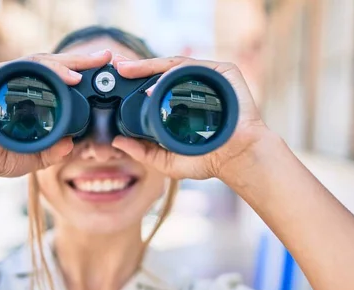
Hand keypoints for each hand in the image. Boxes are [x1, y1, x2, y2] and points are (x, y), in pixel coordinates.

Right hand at [0, 51, 112, 178]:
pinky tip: (68, 77)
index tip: (102, 70)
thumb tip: (71, 145)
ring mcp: (5, 76)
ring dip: (67, 65)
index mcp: (28, 96)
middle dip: (81, 61)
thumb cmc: (1, 156)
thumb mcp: (37, 155)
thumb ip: (54, 150)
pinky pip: (26, 67)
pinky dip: (49, 70)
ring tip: (86, 72)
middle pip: (53, 65)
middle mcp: (17, 82)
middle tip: (105, 57)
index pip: (57, 79)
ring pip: (42, 62)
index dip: (79, 73)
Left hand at [111, 56, 272, 181]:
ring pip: (175, 65)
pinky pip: (195, 67)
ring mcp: (209, 78)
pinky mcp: (224, 72)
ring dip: (150, 65)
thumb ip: (143, 152)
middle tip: (117, 66)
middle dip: (137, 67)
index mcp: (182, 100)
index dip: (135, 79)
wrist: (237, 159)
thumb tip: (117, 142)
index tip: (115, 76)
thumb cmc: (208, 160)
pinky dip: (175, 71)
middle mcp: (195, 86)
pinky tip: (157, 81)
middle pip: (162, 71)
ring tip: (129, 69)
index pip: (155, 85)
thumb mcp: (166, 159)